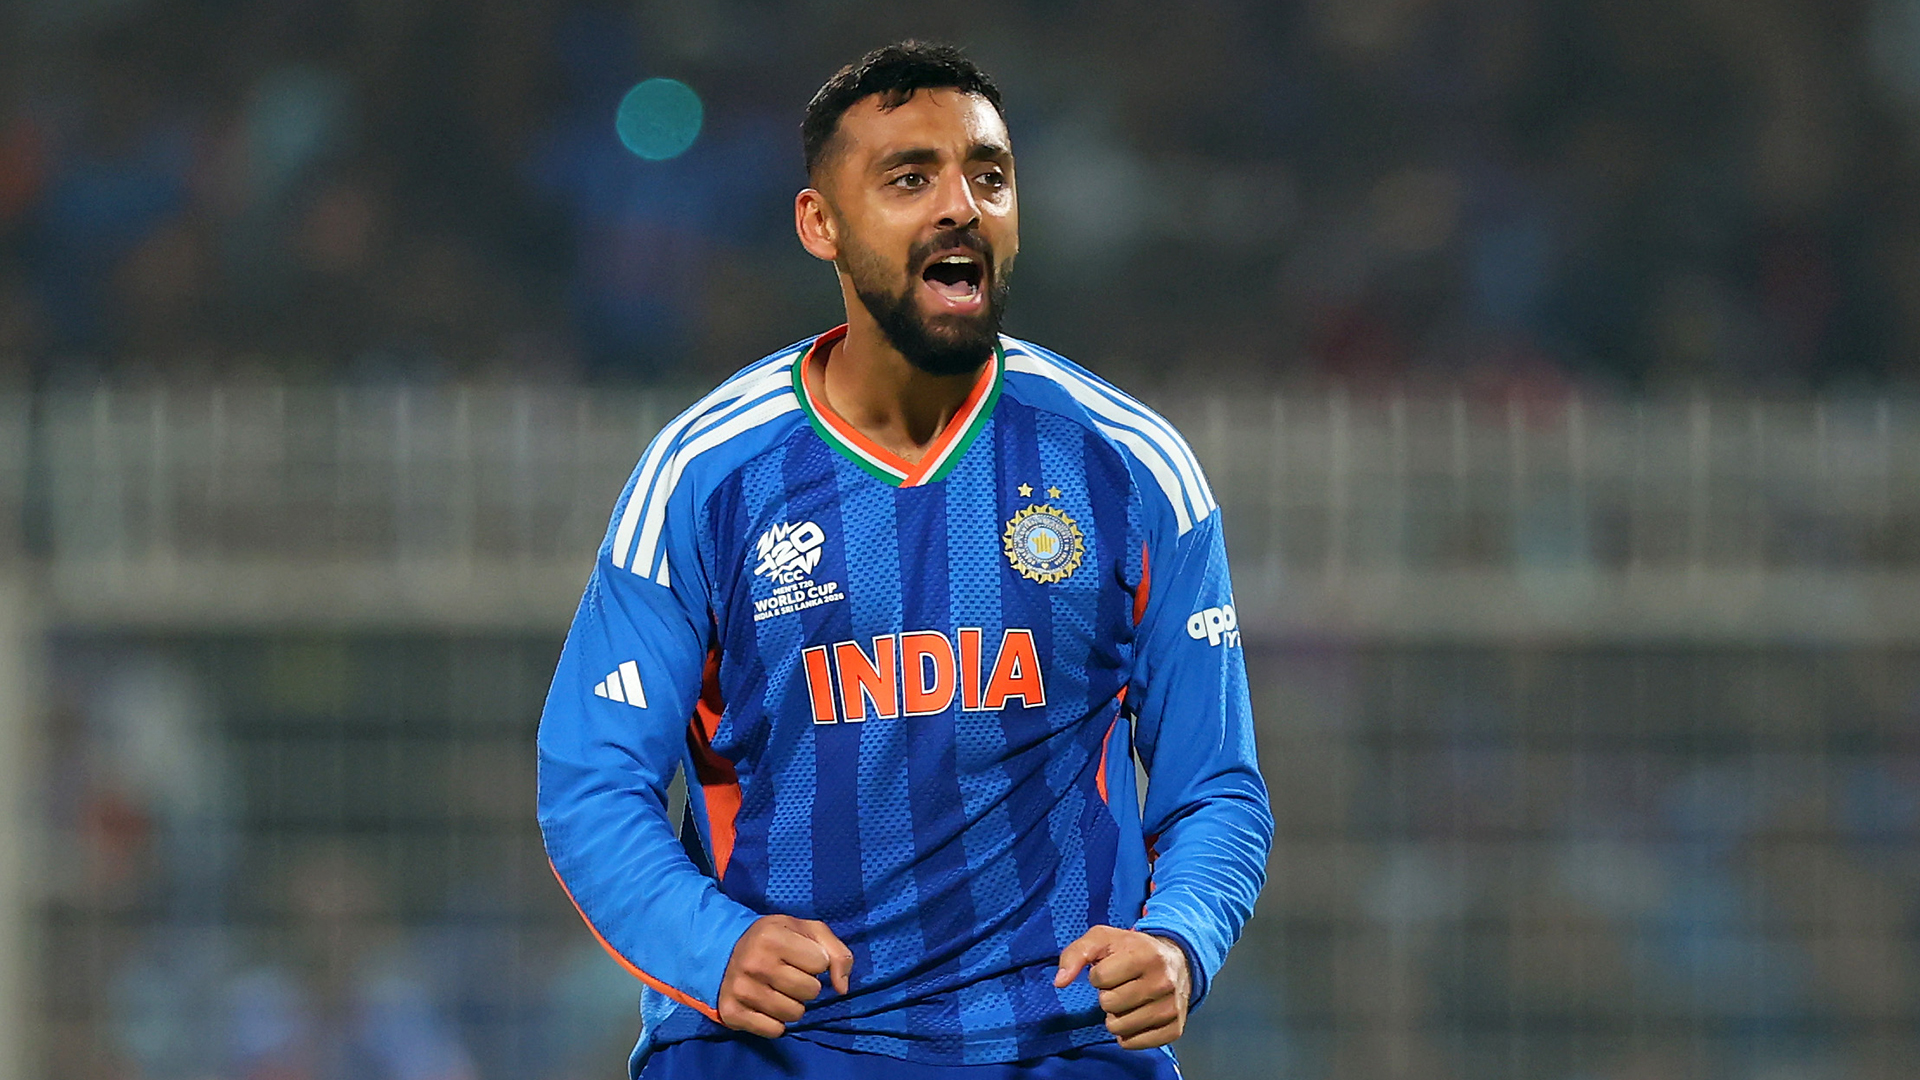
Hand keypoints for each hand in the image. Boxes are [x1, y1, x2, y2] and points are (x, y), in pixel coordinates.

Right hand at [716, 915, 853, 1038]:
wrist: (725, 951)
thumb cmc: (774, 939)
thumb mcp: (807, 931)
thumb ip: (836, 952)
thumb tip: (842, 988)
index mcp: (771, 936)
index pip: (821, 963)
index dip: (816, 961)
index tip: (799, 956)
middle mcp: (754, 962)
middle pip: (810, 991)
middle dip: (807, 985)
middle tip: (789, 974)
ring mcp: (741, 989)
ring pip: (795, 1014)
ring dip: (794, 1004)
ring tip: (779, 989)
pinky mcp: (732, 1013)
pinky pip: (775, 1030)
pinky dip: (776, 1022)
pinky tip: (766, 1005)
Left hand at [1054, 926, 1191, 1049]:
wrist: (1178, 960)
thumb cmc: (1133, 949)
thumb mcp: (1103, 939)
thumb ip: (1076, 954)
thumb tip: (1060, 982)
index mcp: (1145, 955)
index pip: (1100, 978)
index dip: (1098, 975)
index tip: (1111, 970)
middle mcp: (1163, 982)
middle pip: (1109, 1004)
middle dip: (1107, 996)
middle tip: (1121, 986)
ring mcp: (1171, 1007)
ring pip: (1119, 1027)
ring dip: (1116, 1016)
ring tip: (1128, 1000)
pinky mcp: (1175, 1029)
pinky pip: (1135, 1044)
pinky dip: (1129, 1034)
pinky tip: (1136, 1017)